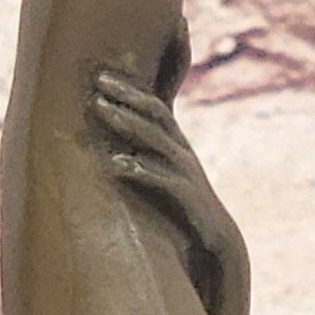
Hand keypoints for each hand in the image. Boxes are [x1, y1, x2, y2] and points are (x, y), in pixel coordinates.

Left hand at [92, 68, 243, 292]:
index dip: (130, 90)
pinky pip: (160, 178)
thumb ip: (151, 153)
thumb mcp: (169, 172)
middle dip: (126, 95)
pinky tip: (115, 164)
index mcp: (177, 143)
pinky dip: (138, 168)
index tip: (101, 76)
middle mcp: (182, 150)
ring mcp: (184, 171)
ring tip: (100, 109)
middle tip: (98, 81)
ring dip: (126, 122)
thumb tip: (121, 143)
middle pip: (154, 114)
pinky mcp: (185, 194)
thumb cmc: (185, 204)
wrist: (216, 237)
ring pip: (154, 139)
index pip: (154, 106)